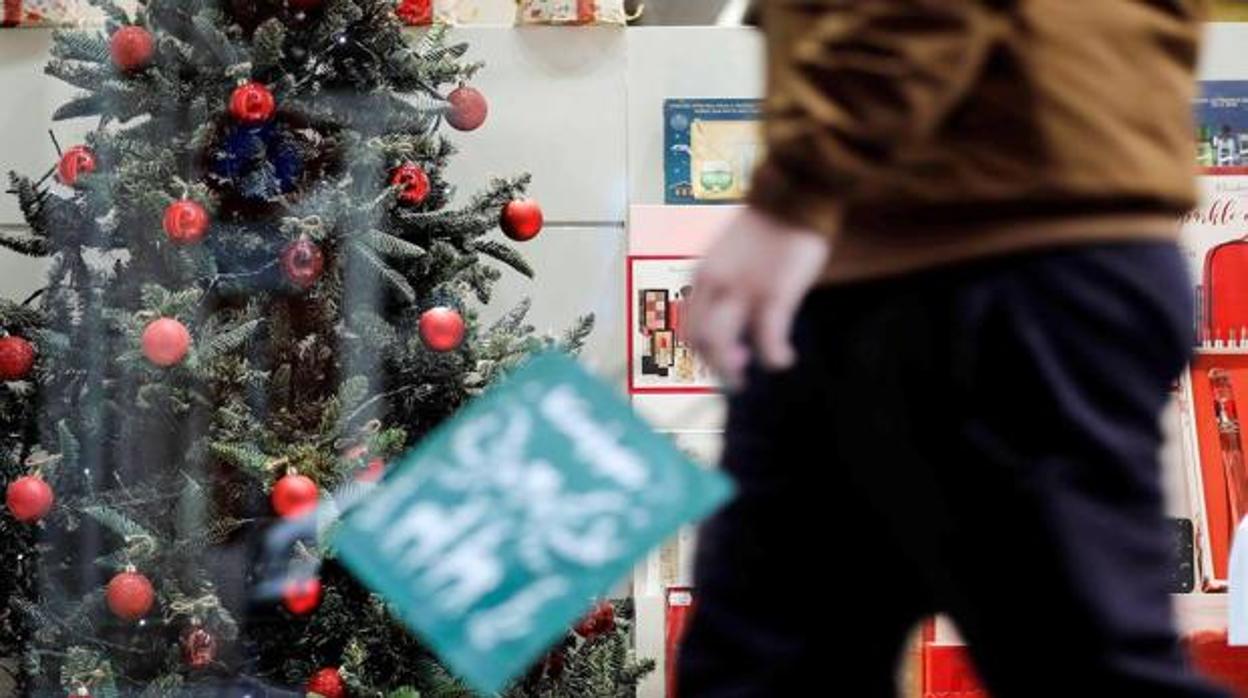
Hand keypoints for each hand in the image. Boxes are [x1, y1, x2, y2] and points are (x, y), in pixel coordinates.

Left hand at [687, 208, 830, 388]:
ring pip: (720, 345)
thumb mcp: (731, 254)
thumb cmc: (769, 224)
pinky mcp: (773, 292)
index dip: (701, 351)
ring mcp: (742, 290)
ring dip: (731, 370)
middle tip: (736, 380)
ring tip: (749, 380)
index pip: (688, 325)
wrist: (793, 193)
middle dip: (713, 366)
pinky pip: (767, 338)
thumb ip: (727, 283)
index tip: (722, 359)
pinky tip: (785, 360)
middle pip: (698, 340)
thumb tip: (735, 314)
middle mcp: (714, 285)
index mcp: (702, 275)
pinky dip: (773, 356)